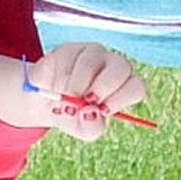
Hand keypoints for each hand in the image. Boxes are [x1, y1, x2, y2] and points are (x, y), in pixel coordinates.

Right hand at [22, 42, 148, 141]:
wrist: (44, 104)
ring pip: (91, 62)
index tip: (103, 110)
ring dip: (76, 84)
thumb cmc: (73, 116)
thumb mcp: (83, 129)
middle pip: (121, 68)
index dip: (122, 98)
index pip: (136, 88)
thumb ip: (91, 127)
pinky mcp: (71, 49)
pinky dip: (60, 78)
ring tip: (63, 102)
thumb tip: (90, 113)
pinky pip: (69, 59)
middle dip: (104, 85)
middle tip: (86, 100)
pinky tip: (53, 89)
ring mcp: (93, 55)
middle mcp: (113, 68)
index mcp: (123, 88)